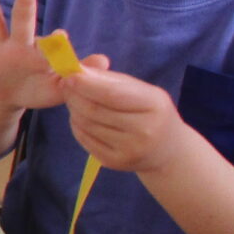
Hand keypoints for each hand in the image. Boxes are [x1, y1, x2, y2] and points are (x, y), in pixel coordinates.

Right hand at [0, 0, 67, 114]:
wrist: (4, 99)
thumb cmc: (36, 88)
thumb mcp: (57, 87)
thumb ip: (76, 73)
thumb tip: (105, 61)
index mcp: (38, 53)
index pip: (48, 44)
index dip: (55, 42)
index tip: (62, 37)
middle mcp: (17, 45)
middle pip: (21, 22)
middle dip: (25, 2)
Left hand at [62, 58, 191, 174]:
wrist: (168, 151)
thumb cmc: (152, 113)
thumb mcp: (142, 91)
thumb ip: (111, 80)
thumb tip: (78, 70)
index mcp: (153, 106)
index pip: (112, 94)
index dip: (86, 85)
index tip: (69, 75)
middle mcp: (143, 131)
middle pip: (95, 110)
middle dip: (75, 96)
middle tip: (65, 85)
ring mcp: (128, 150)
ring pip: (87, 125)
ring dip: (74, 110)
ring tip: (74, 100)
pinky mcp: (114, 162)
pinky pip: (85, 139)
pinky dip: (76, 125)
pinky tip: (79, 118)